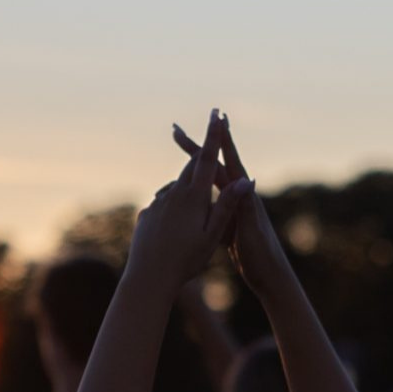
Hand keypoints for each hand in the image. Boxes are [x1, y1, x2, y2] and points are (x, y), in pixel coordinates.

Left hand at [130, 112, 248, 285]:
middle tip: (207, 137)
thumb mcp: (213, 235)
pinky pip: (162, 204)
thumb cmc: (186, 260)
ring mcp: (156, 205)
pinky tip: (175, 213)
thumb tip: (247, 179)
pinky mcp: (145, 216)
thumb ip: (227, 206)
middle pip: (189, 168)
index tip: (216, 114)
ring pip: (175, 186)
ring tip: (194, 179)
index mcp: (193, 197)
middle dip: (200, 154)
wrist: (148, 278)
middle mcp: (172, 195)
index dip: (213, 136)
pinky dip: (172, 203)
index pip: (206, 159)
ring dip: (187, 182)